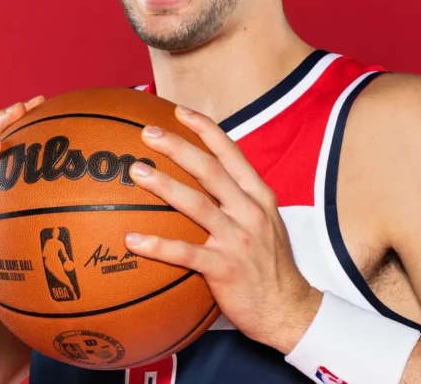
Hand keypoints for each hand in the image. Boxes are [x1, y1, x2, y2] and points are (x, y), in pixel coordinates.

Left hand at [124, 105, 322, 353]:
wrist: (288, 309)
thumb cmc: (270, 265)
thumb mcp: (265, 222)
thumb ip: (240, 198)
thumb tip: (207, 177)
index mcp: (259, 196)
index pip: (231, 153)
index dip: (205, 129)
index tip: (178, 112)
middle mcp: (250, 212)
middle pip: (210, 170)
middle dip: (177, 147)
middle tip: (147, 133)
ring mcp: (238, 239)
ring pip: (196, 204)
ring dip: (164, 185)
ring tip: (136, 171)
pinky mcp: (225, 268)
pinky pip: (185, 253)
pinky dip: (157, 245)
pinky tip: (132, 239)